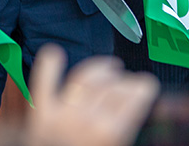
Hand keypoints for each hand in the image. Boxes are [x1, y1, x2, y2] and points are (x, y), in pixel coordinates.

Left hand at [27, 44, 159, 145]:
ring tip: (110, 67)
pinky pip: (44, 79)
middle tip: (131, 81)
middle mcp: (87, 120)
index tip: (147, 84)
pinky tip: (56, 53)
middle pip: (112, 86)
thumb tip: (132, 117)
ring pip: (85, 78)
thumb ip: (125, 134)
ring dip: (100, 69)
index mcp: (111, 135)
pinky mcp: (40, 112)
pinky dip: (50, 62)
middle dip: (125, 80)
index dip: (143, 86)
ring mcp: (62, 114)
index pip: (133, 97)